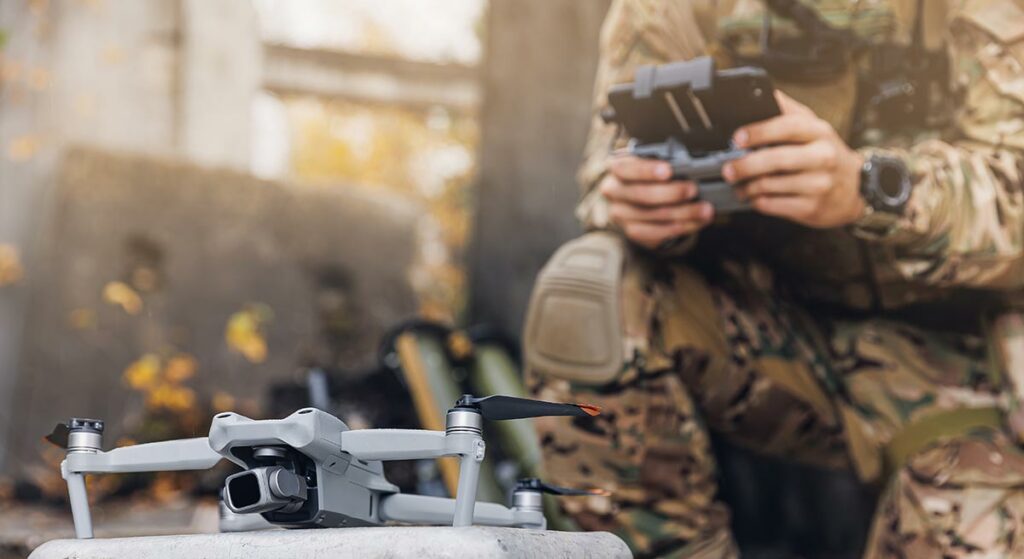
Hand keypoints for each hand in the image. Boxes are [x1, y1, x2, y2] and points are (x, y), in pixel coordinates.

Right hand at [600, 155, 713, 249]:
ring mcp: (621, 214)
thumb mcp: (651, 162)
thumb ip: (664, 163)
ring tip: (705, 210)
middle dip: (672, 193)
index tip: (669, 170)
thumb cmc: (649, 173)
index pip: (627, 169)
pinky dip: (679, 228)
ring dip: (683, 213)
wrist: (636, 195)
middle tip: (693, 190)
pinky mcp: (632, 231)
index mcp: (617, 167)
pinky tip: (695, 223)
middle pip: (641, 195)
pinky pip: (655, 233)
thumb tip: (690, 169)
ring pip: (652, 217)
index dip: (648, 170)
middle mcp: (613, 191)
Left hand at [725, 91, 864, 227]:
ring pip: (771, 185)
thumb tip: (761, 93)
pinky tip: (753, 197)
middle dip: (746, 165)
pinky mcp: (812, 208)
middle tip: (728, 169)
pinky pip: (773, 205)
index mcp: (819, 132)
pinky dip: (757, 201)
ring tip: (738, 184)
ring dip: (747, 186)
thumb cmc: (825, 154)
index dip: (760, 131)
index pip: (789, 126)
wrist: (855, 188)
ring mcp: (819, 184)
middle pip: (777, 159)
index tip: (737, 137)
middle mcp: (823, 157)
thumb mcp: (814, 128)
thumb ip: (787, 111)